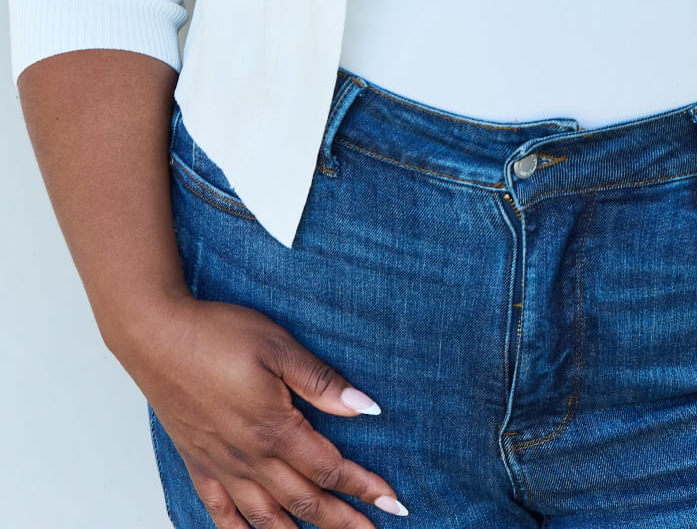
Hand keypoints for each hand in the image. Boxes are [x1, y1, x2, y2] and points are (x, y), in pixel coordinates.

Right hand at [119, 295, 406, 526]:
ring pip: (267, 517)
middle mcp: (250, 458)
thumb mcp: (278, 347)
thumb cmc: (216, 335)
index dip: (363, 487)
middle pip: (305, 501)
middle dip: (343, 520)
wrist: (156, 336)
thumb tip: (366, 407)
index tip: (392, 502)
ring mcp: (222, 465)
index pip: (329, 468)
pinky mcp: (198, 463)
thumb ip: (321, 382)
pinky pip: (221, 513)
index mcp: (274, 429)